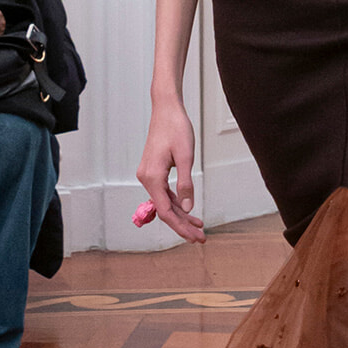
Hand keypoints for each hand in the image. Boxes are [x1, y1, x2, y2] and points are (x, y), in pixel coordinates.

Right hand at [137, 101, 204, 243]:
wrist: (166, 109)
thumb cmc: (176, 128)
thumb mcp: (185, 157)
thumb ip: (185, 184)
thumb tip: (187, 208)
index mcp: (152, 177)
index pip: (166, 211)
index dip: (181, 227)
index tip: (195, 237)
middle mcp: (146, 178)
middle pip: (165, 210)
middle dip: (183, 225)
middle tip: (201, 237)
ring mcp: (148, 175)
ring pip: (165, 203)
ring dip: (181, 216)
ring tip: (198, 227)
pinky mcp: (153, 171)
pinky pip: (164, 193)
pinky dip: (177, 203)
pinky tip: (188, 211)